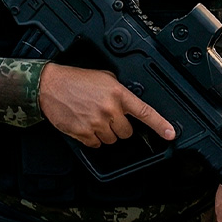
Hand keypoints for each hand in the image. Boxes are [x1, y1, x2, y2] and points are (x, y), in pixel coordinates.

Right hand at [38, 63, 174, 147]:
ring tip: (92, 116)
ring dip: (104, 132)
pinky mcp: (84, 133)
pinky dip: (91, 138)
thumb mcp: (102, 76)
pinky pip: (96, 145)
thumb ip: (117, 89)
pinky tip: (84, 124)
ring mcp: (97, 123)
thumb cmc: (74, 79)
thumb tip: (126, 100)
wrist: (50, 85)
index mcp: (117, 93)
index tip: (171, 134)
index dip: (160, 124)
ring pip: (111, 140)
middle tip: (105, 114)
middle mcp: (110, 109)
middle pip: (126, 132)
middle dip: (118, 126)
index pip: (144, 111)